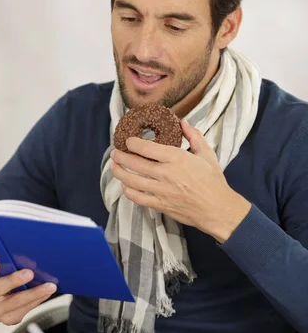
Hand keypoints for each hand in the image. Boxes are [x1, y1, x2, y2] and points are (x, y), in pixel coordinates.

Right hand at [0, 260, 56, 324]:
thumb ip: (2, 262)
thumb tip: (23, 256)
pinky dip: (36, 301)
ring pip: (13, 304)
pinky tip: (46, 293)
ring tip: (49, 287)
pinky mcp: (6, 319)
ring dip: (33, 294)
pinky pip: (23, 311)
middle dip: (14, 281)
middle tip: (29, 274)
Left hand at [110, 119, 251, 243]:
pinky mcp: (160, 205)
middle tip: (115, 152)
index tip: (127, 141)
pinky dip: (128, 192)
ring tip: (114, 167)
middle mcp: (166, 174)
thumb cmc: (213, 181)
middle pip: (135, 163)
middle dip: (120, 156)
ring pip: (132, 181)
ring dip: (119, 173)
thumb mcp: (207, 154)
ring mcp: (161, 191)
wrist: (217, 209)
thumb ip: (194, 136)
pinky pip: (138, 198)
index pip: (146, 148)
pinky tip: (125, 186)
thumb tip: (183, 122)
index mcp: (176, 158)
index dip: (132, 143)